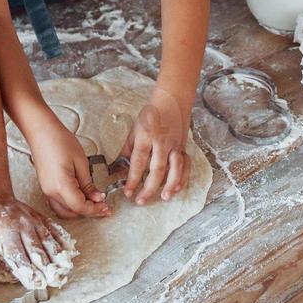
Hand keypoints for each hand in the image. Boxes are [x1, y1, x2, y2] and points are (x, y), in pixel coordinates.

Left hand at [0, 197, 76, 289]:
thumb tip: (15, 275)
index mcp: (6, 233)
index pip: (19, 256)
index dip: (28, 271)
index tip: (36, 283)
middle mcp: (22, 227)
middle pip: (36, 250)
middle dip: (46, 267)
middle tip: (54, 280)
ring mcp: (33, 221)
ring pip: (48, 240)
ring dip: (57, 256)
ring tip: (65, 268)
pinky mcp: (40, 217)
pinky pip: (53, 229)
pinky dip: (62, 240)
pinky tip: (69, 249)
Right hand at [28, 118, 111, 219]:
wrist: (42, 132)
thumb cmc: (60, 141)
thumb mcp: (81, 162)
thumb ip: (88, 184)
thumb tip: (97, 198)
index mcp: (61, 185)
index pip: (80, 207)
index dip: (94, 209)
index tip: (105, 206)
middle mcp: (51, 192)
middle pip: (72, 212)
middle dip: (89, 211)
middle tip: (104, 206)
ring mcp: (46, 191)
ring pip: (65, 211)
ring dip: (80, 210)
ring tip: (94, 202)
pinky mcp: (46, 187)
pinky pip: (59, 204)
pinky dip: (71, 205)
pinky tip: (81, 198)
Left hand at [118, 88, 191, 204]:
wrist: (171, 101)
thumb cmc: (150, 116)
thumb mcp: (134, 131)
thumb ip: (126, 151)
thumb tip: (115, 169)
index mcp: (146, 136)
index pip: (138, 162)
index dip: (133, 179)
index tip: (128, 192)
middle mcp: (161, 142)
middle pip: (157, 168)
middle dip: (149, 187)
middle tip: (141, 200)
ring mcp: (175, 145)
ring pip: (175, 167)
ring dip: (170, 184)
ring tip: (164, 197)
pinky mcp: (184, 147)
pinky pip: (186, 165)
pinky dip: (183, 178)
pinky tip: (177, 188)